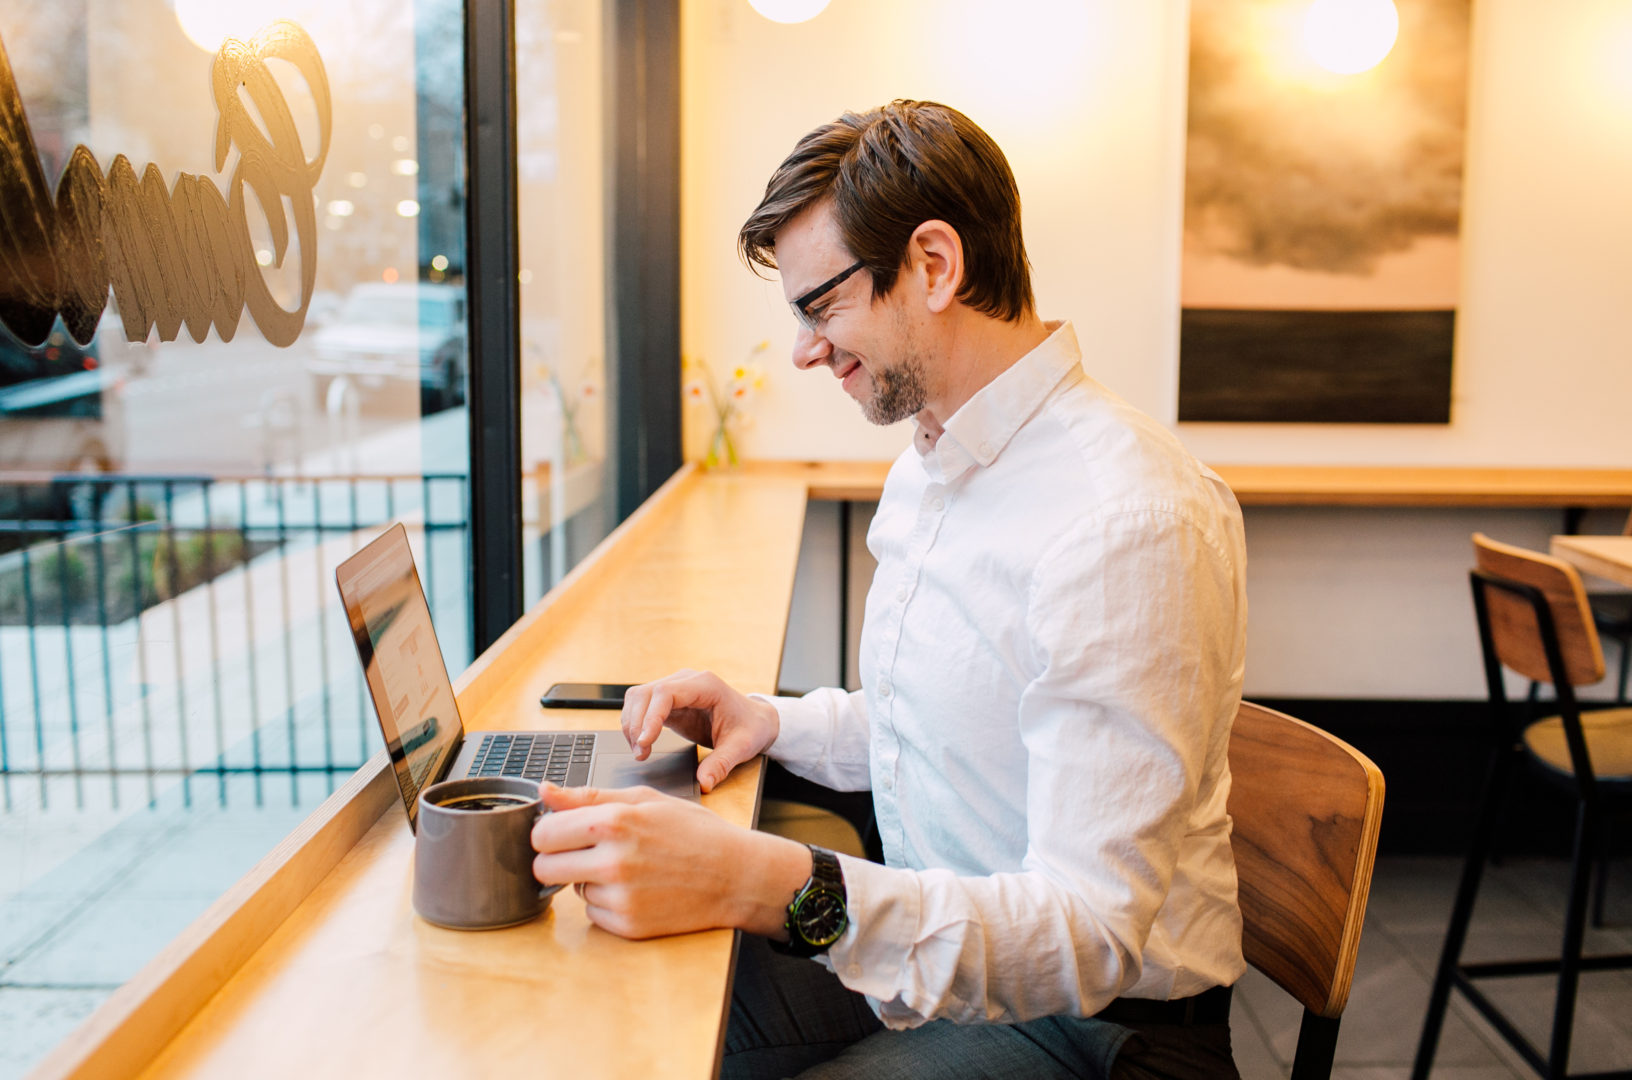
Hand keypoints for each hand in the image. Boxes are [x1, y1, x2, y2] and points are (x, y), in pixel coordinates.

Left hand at [530, 783, 810, 939]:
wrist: (736, 875)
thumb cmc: (694, 832)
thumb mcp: (645, 799)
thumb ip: (589, 796)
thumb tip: (545, 791)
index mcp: (613, 822)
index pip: (542, 834)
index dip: (547, 832)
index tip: (560, 832)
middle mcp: (612, 862)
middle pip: (543, 869)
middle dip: (556, 859)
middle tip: (584, 852)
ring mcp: (620, 898)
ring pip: (572, 890)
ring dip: (589, 880)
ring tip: (628, 868)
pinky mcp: (628, 926)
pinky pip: (593, 914)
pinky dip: (607, 903)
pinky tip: (637, 889)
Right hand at [620, 669, 779, 792]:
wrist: (755, 720)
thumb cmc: (750, 728)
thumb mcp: (740, 748)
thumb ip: (721, 764)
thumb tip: (704, 783)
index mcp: (705, 685)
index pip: (665, 693)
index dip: (649, 717)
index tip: (644, 742)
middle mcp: (686, 681)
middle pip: (645, 694)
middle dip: (636, 725)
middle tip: (640, 754)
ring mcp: (675, 688)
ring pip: (638, 698)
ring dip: (632, 725)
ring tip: (640, 752)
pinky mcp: (669, 701)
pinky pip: (642, 706)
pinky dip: (636, 725)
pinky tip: (642, 745)